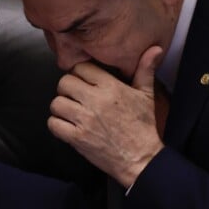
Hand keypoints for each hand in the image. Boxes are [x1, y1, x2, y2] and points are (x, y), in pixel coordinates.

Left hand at [48, 46, 164, 186]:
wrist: (141, 158)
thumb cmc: (143, 127)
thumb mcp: (146, 95)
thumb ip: (145, 70)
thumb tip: (154, 49)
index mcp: (111, 87)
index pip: (80, 68)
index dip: (79, 74)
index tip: (83, 81)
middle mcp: (96, 101)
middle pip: (64, 83)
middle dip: (67, 89)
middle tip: (75, 97)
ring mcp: (85, 120)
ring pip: (56, 103)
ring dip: (61, 108)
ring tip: (71, 112)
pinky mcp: (77, 138)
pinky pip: (53, 124)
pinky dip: (57, 125)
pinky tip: (67, 126)